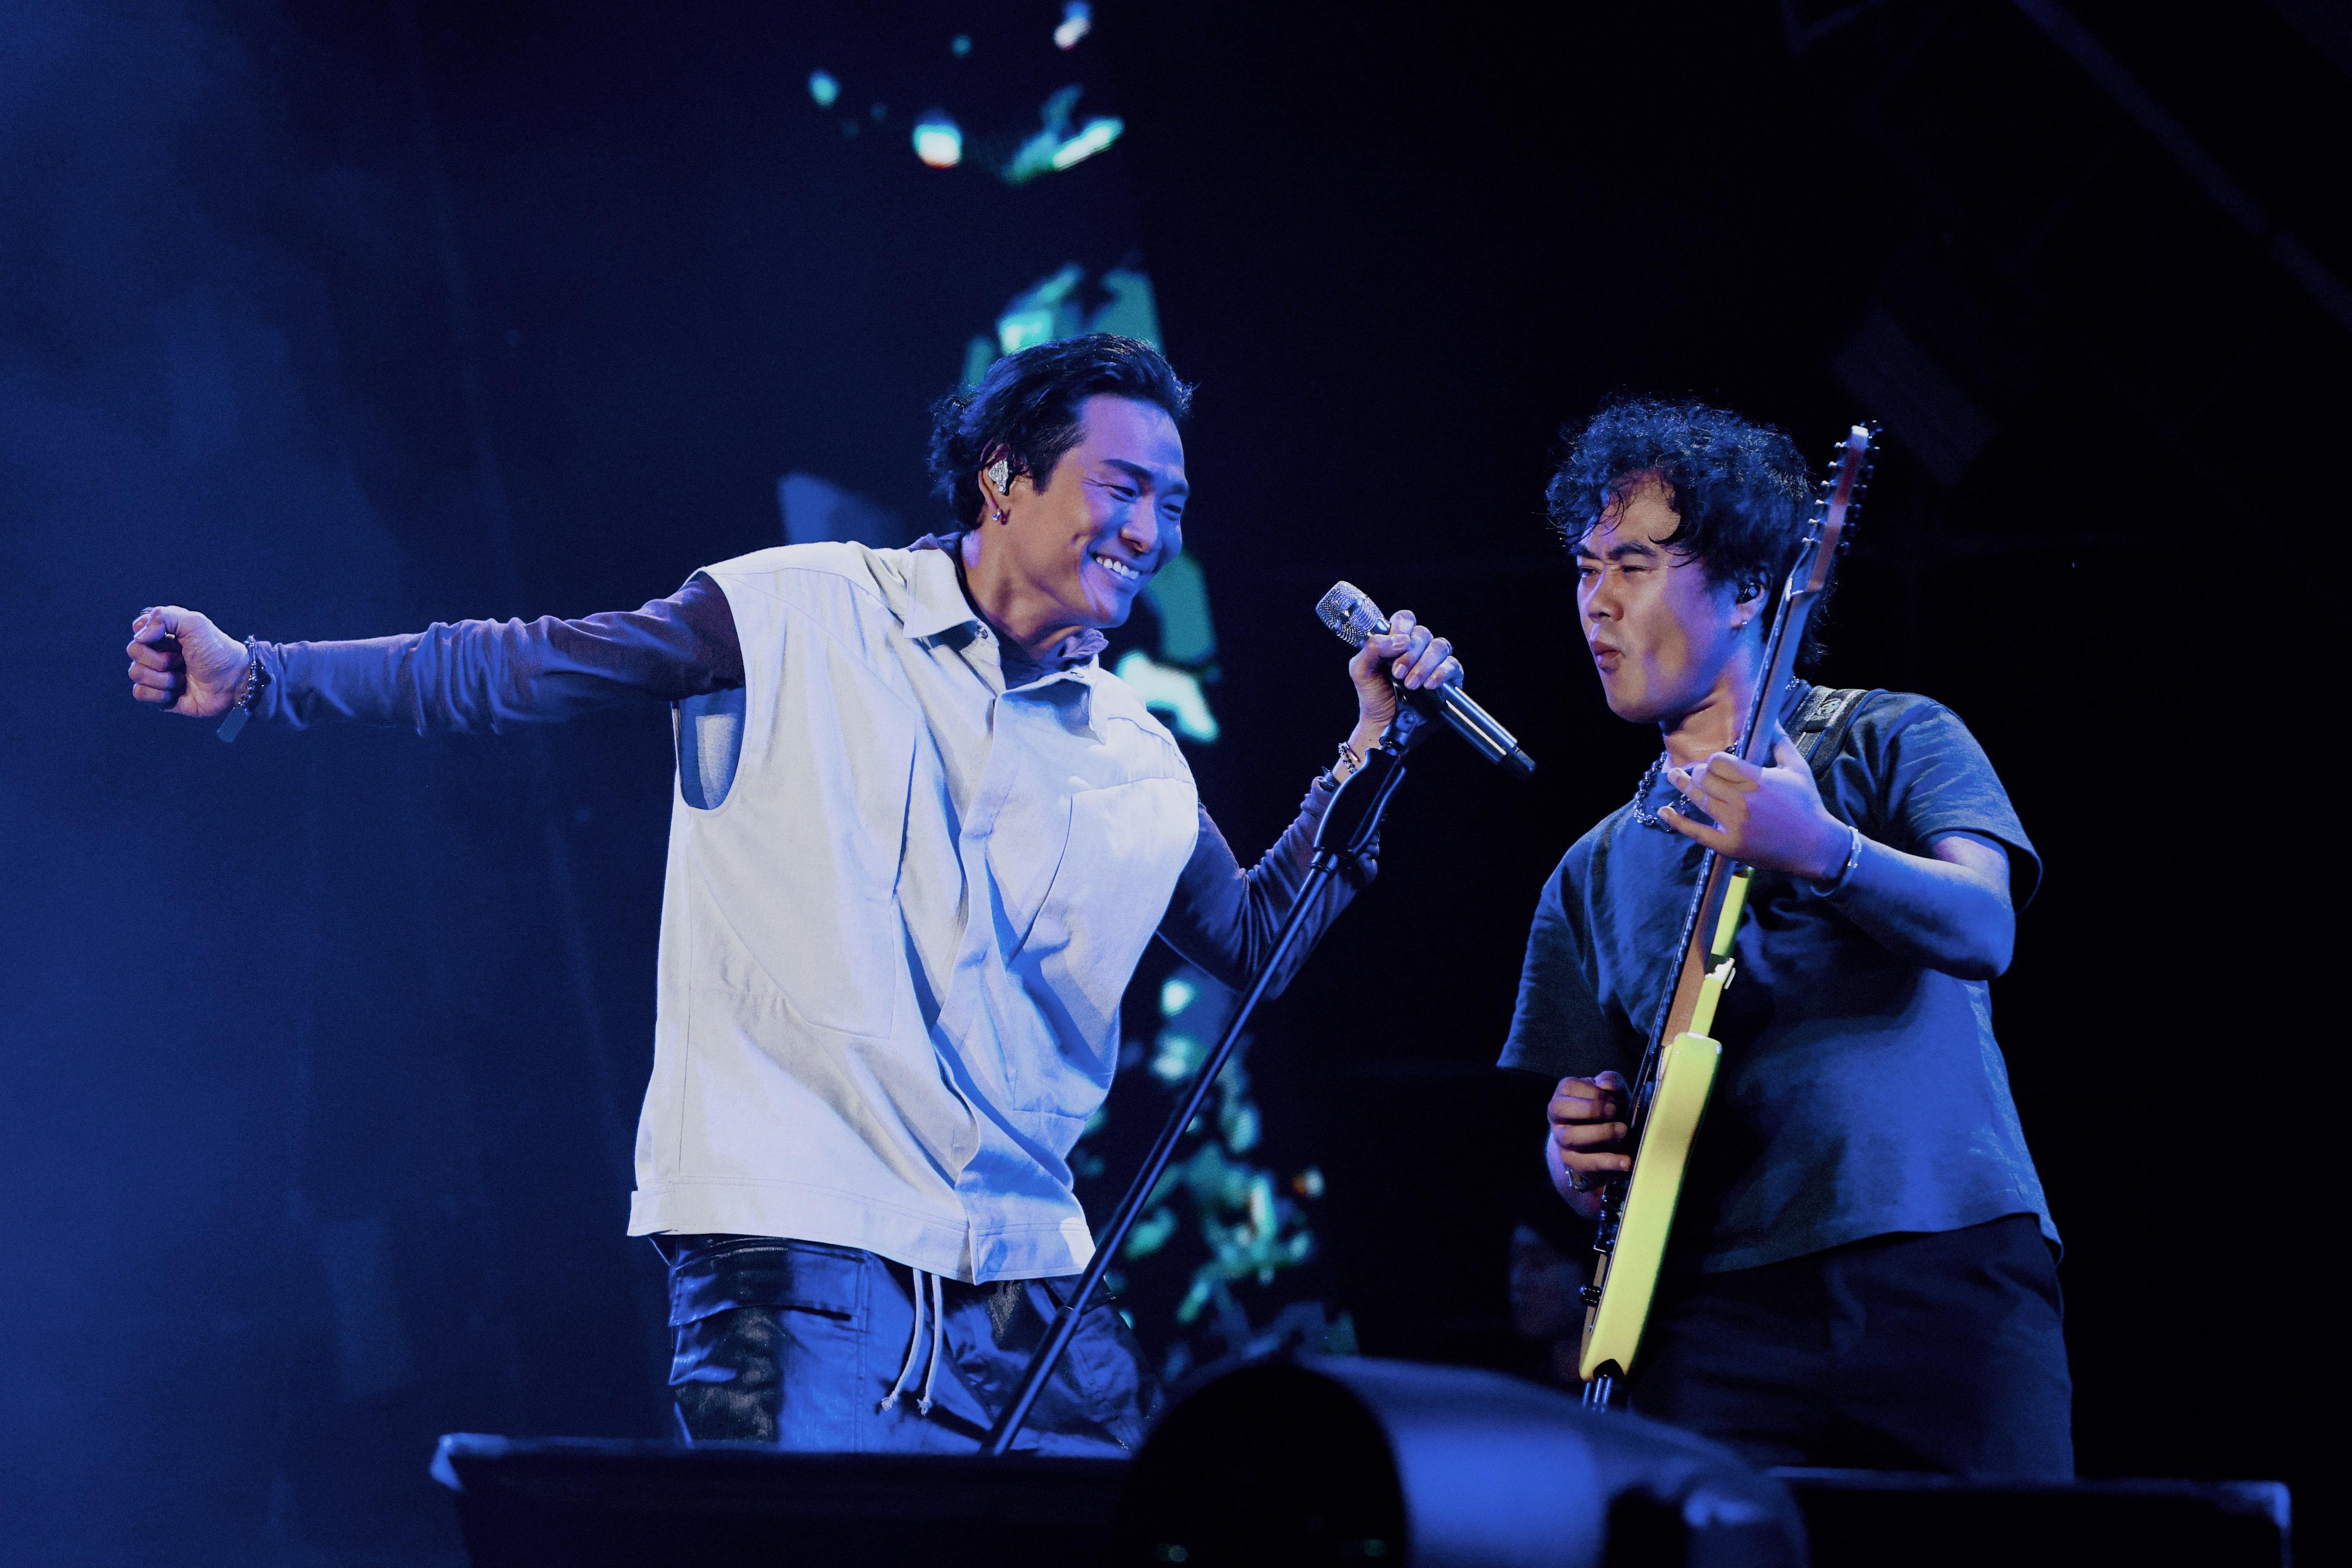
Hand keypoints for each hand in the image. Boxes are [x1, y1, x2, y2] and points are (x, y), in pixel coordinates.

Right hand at [126, 605, 248, 717]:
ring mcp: (158, 675)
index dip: (151, 637)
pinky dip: (158, 694)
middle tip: (182, 660)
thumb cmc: (217, 651)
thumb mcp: (194, 623)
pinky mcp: (159, 697)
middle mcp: (158, 653)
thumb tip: (139, 636)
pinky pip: (140, 694)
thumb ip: (162, 616)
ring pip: (136, 674)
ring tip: (184, 678)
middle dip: (160, 658)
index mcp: (163, 634)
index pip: (137, 632)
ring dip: (163, 678)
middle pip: (133, 652)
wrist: (234, 682)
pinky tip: (177, 692)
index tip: (174, 639)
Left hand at [1346, 609, 1460, 743]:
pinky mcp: (1449, 678)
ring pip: (1439, 646)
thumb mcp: (1361, 670)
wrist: (1384, 724)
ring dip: (1424, 664)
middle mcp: (1417, 648)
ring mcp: (1434, 662)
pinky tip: (1428, 685)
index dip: (1401, 627)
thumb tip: (1400, 640)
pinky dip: (1440, 673)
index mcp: (1396, 641)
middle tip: (1397, 673)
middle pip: (1423, 633)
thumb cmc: (1373, 695)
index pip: (1405, 619)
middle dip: (1409, 654)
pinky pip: (1452, 665)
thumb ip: (1372, 648)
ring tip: (1410, 685)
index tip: (1394, 646)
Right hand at [1546, 1070, 1629, 1218]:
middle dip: (1590, 1109)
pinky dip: (1609, 1162)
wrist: (1605, 1145)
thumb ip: (1612, 1082)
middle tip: (1615, 1111)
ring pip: (1570, 1137)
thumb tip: (1606, 1084)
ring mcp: (1562, 1142)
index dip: (1592, 1092)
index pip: (1567, 1088)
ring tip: (1623, 1131)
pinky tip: (1626, 1160)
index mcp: (1564, 1097)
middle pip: (1559, 1109)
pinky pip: (1587, 1163)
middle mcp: (1558, 1119)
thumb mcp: (1613, 1094)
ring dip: (1600, 1133)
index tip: (1613, 1099)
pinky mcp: (1574, 1163)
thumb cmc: (1609, 1112)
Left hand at [1660, 728, 1849, 879]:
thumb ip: (1780, 742)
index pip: (1719, 761)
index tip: (1717, 763)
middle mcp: (1743, 802)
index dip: (1714, 760)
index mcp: (1758, 780)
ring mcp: (1735, 825)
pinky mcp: (1729, 846)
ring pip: (1699, 799)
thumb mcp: (1797, 769)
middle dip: (1701, 772)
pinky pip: (1695, 832)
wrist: (1816, 846)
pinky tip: (1664, 812)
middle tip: (1700, 772)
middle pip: (1705, 778)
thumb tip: (1771, 718)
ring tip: (1673, 776)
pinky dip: (1677, 821)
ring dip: (1684, 786)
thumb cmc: (1807, 804)